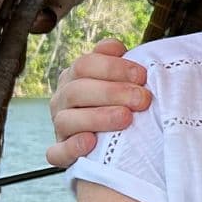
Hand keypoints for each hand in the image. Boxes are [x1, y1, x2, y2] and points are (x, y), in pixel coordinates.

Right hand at [46, 38, 151, 167]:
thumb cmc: (121, 103)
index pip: (85, 64)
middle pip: (77, 90)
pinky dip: (73, 148)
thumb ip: (117, 62)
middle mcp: (63, 99)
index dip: (113, 67)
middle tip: (142, 99)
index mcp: (75, 77)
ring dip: (98, 118)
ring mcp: (60, 127)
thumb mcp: (121, 80)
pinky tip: (91, 142)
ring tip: (125, 118)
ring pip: (67, 120)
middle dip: (113, 92)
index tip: (142, 75)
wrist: (115, 142)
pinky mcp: (61, 153)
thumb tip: (116, 47)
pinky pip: (58, 152)